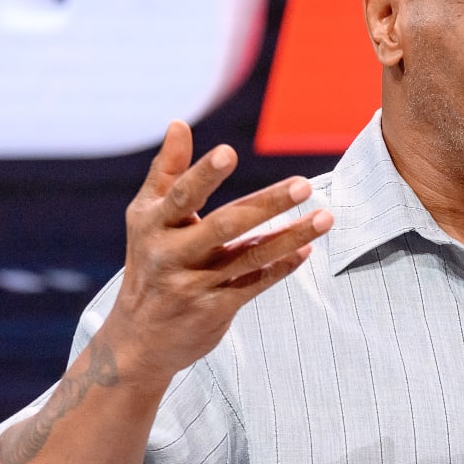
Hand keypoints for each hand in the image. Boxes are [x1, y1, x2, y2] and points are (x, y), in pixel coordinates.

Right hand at [108, 121, 331, 380]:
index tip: (230, 152)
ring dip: (290, 236)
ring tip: (325, 217)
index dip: (204, 174)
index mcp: (153, 225)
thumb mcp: (146, 218)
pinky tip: (306, 250)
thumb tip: (178, 123)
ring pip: (250, 256)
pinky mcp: (214, 310)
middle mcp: (171, 254)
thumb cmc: (147, 262)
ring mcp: (194, 284)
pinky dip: (282, 266)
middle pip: (224, 226)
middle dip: (266, 205)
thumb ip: (166, 171)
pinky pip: (254, 284)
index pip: (182, 196)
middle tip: (303, 186)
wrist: (138, 340)